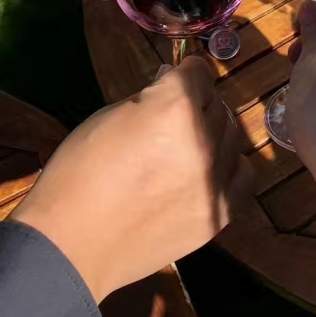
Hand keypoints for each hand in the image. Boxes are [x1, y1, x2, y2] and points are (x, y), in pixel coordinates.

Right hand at [10, 56, 252, 301]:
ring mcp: (216, 178)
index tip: (172, 80)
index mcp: (175, 107)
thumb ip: (151, 98)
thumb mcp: (111, 116)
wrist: (71, 244)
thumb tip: (172, 81)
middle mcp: (204, 139)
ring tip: (186, 147)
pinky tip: (208, 171)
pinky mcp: (220, 212)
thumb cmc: (79, 172)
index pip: (198, 72)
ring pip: (232, 137)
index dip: (183, 73)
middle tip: (173, 118)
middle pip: (216, 104)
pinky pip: (244, 175)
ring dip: (212, 134)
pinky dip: (230, 168)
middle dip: (197, 103)